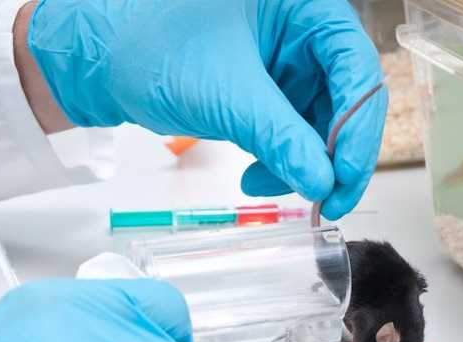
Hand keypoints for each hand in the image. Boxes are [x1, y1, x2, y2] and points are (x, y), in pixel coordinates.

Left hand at [27, 0, 386, 219]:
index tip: (345, 178)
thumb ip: (282, 139)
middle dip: (332, 156)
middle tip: (326, 201)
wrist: (103, 60)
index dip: (359, 129)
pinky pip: (292, 131)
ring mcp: (286, 60)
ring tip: (264, 187)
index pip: (356, 68)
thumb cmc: (151, 49)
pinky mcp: (269, 88)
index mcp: (303, 5)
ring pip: (320, 123)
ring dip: (302, 164)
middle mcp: (302, 30)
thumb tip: (325, 182)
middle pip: (346, 100)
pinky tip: (255, 177)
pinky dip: (280, 159)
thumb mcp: (226, 96)